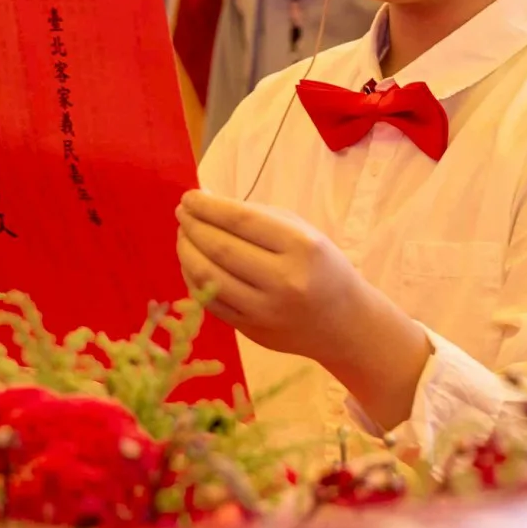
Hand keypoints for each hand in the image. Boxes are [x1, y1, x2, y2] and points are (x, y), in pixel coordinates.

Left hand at [176, 190, 431, 427]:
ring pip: (209, 277)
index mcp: (302, 247)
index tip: (190, 196)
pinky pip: (210, 301)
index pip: (242, 221)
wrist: (344, 323)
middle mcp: (284, 280)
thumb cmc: (322, 267)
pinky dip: (193, 278)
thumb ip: (257, 216)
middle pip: (221, 248)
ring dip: (187, 251)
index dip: (209, 207)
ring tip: (183, 235)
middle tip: (182, 213)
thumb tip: (206, 202)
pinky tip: (191, 261)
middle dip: (193, 226)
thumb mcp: (303, 232)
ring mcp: (265, 310)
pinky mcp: (251, 330)